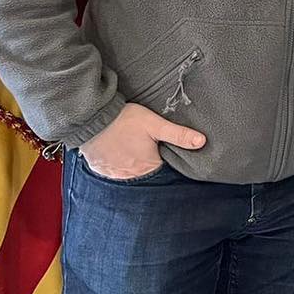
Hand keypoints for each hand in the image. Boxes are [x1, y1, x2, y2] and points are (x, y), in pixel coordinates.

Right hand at [78, 102, 204, 179]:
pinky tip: (119, 153)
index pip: (163, 171)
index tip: (166, 153)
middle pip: (146, 173)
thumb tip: (202, 142)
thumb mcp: (155, 124)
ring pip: (129, 174)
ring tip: (133, 150)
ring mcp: (113, 174)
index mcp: (147, 167)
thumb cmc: (125, 120)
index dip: (166, 162)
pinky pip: (112, 172)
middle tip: (147, 149)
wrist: (91, 117)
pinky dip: (117, 165)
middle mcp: (130, 176)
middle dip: (149, 165)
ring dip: (133, 165)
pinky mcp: (100, 169)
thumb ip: (178, 134)